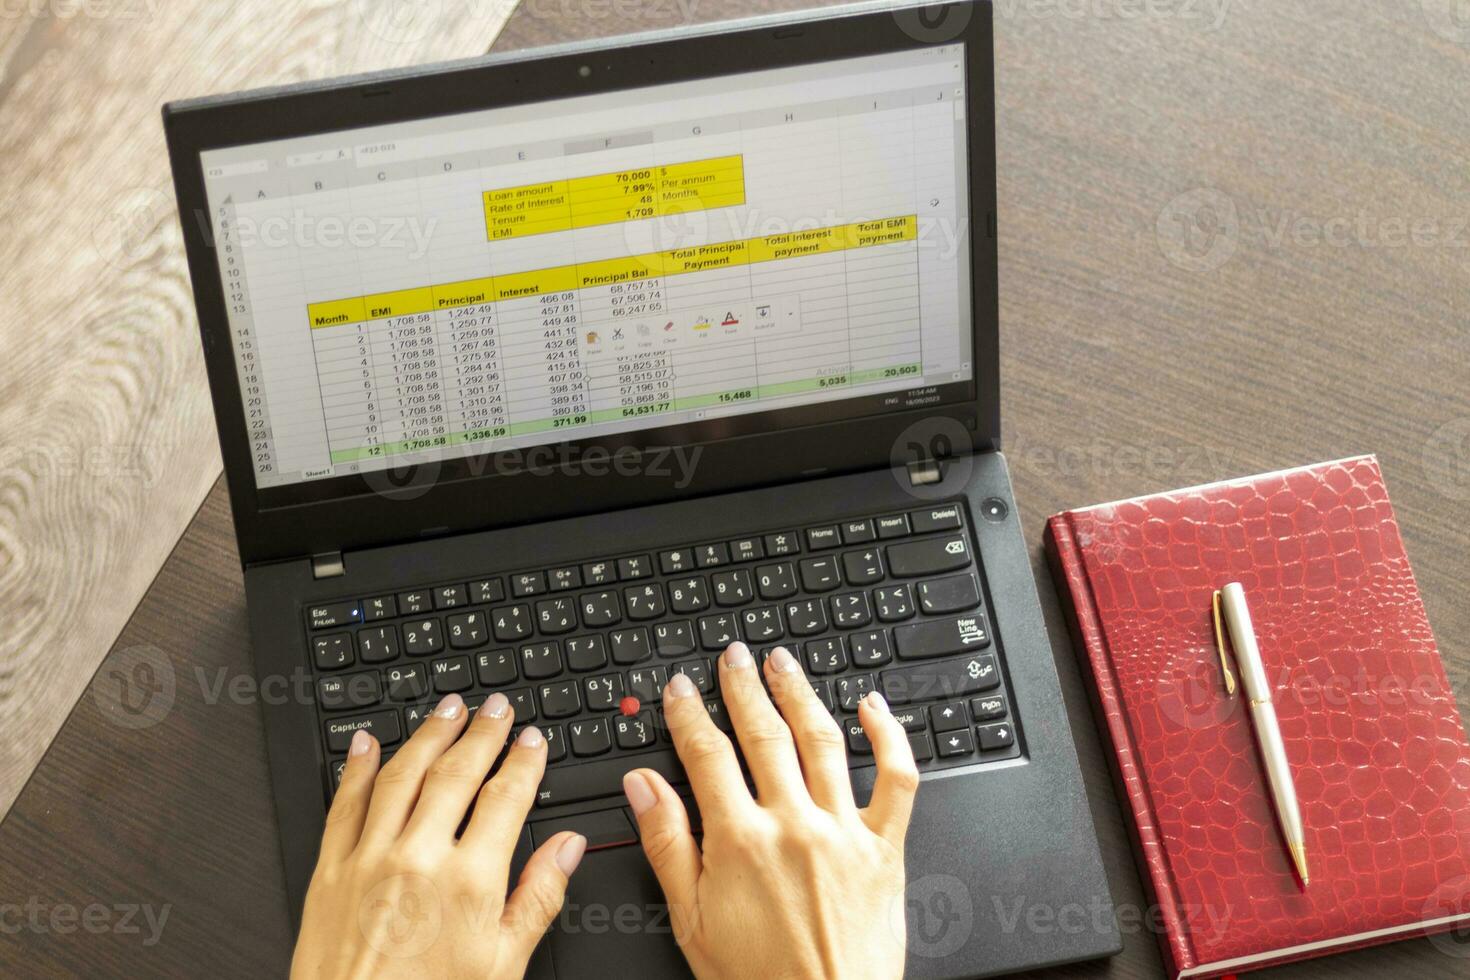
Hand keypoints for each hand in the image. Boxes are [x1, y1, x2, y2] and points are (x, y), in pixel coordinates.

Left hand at [292, 692, 585, 978]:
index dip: (522, 761)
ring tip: (446, 708)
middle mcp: (418, 859)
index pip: (505, 798)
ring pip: (401, 775)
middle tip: (494, 707)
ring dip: (427, 734)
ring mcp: (369, 860)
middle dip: (481, 732)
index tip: (531, 740)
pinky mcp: (329, 872)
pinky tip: (368, 745)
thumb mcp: (503, 964)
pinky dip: (357, 769)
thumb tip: (567, 850)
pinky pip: (343, 805)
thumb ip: (538, 898)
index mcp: (469, 881)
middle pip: (455, 773)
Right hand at [623, 643, 918, 979]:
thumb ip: (668, 846)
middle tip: (733, 657)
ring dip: (799, 693)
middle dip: (743, 688)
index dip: (690, 714)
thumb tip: (642, 787)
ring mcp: (845, 833)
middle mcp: (794, 825)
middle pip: (764, 735)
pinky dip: (888, 736)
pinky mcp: (887, 849)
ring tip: (783, 663)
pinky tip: (873, 706)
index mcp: (741, 842)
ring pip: (822, 740)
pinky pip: (896, 779)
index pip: (707, 755)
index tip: (682, 688)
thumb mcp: (692, 922)